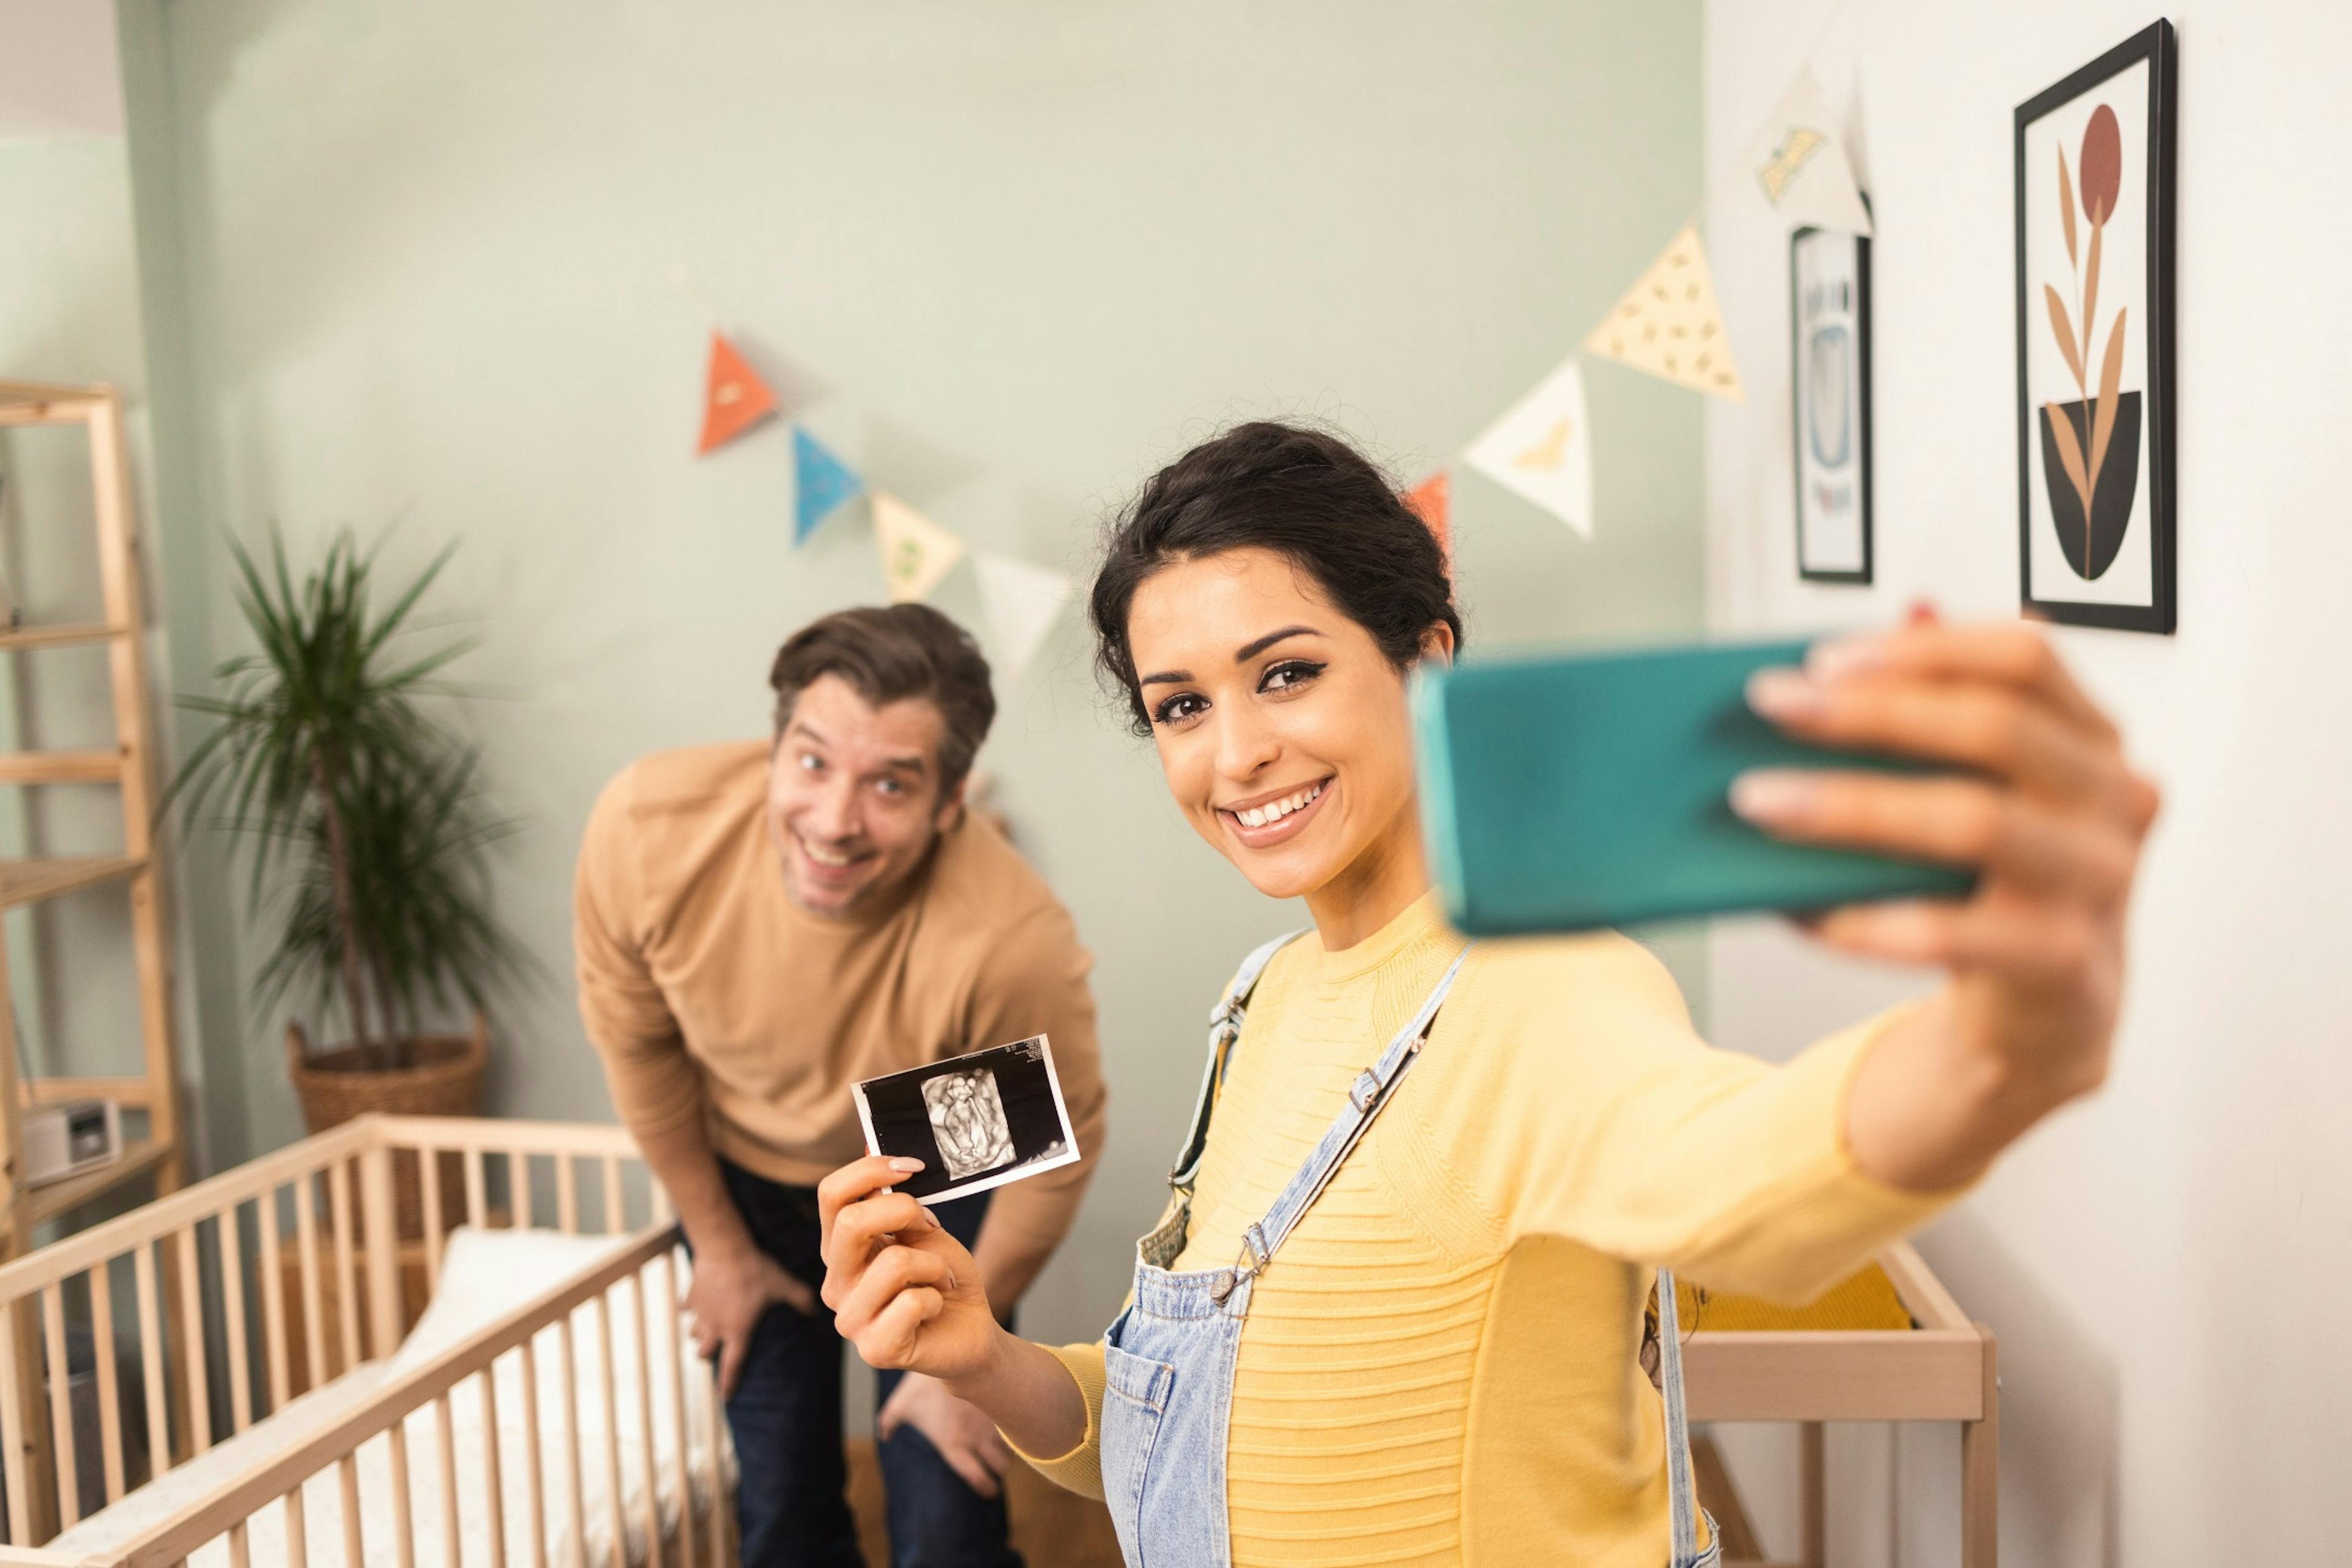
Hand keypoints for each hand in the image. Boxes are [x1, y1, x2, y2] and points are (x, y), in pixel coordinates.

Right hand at [684, 1242, 816, 1399]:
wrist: (724, 1249)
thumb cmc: (755, 1270)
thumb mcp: (783, 1285)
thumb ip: (800, 1299)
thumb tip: (816, 1311)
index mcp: (737, 1331)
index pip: (732, 1365)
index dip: (729, 1383)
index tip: (725, 1398)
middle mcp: (715, 1327)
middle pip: (703, 1354)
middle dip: (708, 1355)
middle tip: (717, 1349)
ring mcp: (700, 1313)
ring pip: (692, 1334)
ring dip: (699, 1333)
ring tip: (708, 1327)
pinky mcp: (690, 1297)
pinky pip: (685, 1308)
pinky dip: (689, 1308)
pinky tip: (698, 1302)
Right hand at [818, 1156, 1001, 1384]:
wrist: (970, 1330)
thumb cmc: (942, 1277)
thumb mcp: (922, 1228)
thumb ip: (894, 1197)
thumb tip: (871, 1144)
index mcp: (840, 1249)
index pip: (831, 1194)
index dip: (871, 1170)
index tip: (913, 1166)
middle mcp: (835, 1283)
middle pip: (851, 1222)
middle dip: (904, 1211)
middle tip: (932, 1226)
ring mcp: (850, 1320)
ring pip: (894, 1262)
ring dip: (934, 1264)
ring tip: (940, 1279)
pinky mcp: (875, 1349)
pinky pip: (912, 1303)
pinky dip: (937, 1297)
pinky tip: (935, 1306)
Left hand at [877, 1371, 1016, 1497]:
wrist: (947, 1351)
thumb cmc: (919, 1383)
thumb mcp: (901, 1404)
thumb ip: (889, 1422)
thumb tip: (884, 1434)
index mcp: (953, 1445)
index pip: (977, 1478)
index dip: (986, 1488)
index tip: (990, 1492)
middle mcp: (975, 1438)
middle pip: (1000, 1467)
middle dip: (999, 1469)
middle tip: (996, 1466)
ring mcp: (991, 1420)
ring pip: (1011, 1445)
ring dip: (1009, 1449)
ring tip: (1005, 1446)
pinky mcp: (1001, 1403)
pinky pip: (1016, 1423)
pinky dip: (1016, 1427)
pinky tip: (1013, 1423)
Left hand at [1733, 613, 2159, 1174]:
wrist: (2047, 1013)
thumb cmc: (2001, 882)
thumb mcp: (1986, 788)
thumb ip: (1948, 706)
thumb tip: (1899, 611)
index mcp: (2096, 740)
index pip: (2027, 659)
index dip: (1926, 648)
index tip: (1822, 658)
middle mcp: (2114, 801)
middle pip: (1997, 729)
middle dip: (1872, 713)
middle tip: (1771, 706)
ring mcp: (2100, 882)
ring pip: (1974, 822)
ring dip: (1853, 806)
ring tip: (1758, 801)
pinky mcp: (2065, 961)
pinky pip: (1955, 933)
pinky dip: (1869, 919)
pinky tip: (1799, 908)